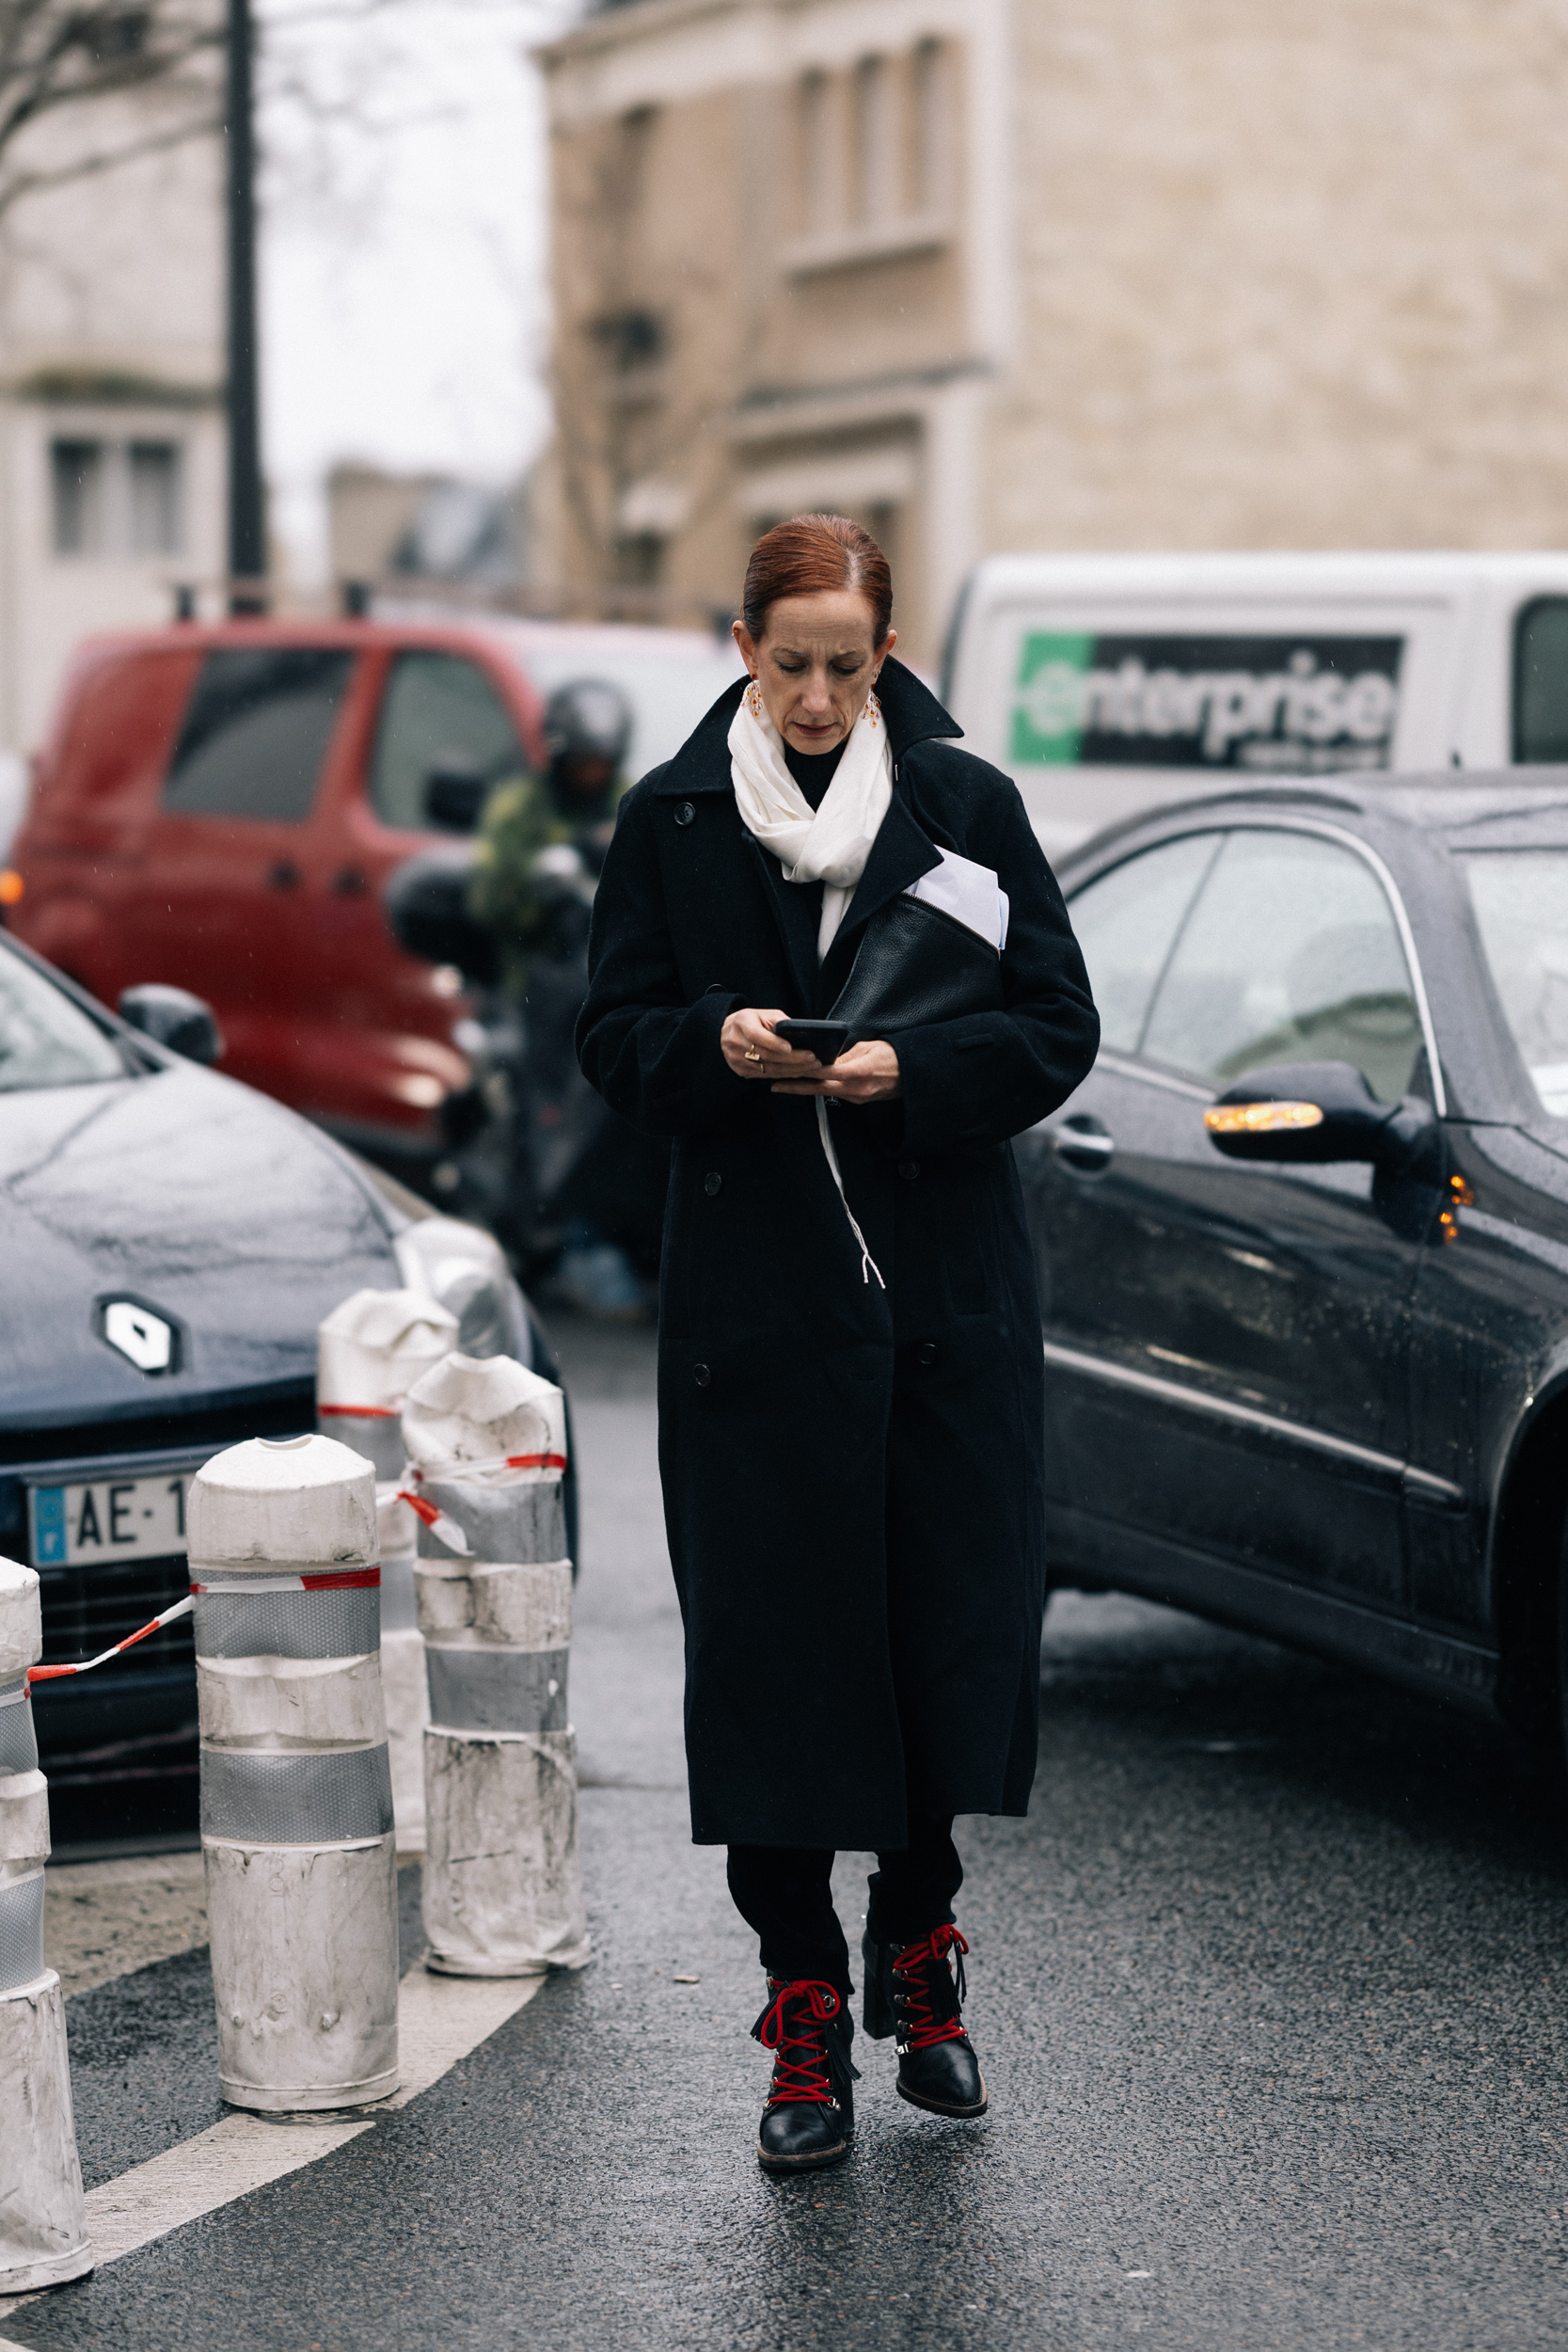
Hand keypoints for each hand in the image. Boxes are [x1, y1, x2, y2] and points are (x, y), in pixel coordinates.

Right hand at [720, 1007, 824, 1082]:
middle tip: (812, 1058)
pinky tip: (799, 1071)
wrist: (726, 1033)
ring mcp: (736, 1059)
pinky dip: (784, 1074)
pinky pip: (765, 1076)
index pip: (756, 1035)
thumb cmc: (751, 1021)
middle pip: (765, 1055)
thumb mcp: (764, 1014)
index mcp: (742, 1023)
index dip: (773, 1043)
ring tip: (811, 1066)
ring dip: (792, 1069)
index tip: (790, 1047)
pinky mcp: (741, 1071)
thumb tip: (801, 1034)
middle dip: (792, 1058)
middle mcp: (736, 1042)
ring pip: (767, 1068)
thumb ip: (779, 1022)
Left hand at [773, 1039, 901, 1102]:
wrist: (913, 1074)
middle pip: (820, 1089)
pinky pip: (837, 1095)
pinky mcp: (859, 1101)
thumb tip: (828, 1057)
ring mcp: (858, 1098)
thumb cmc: (894, 1056)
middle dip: (797, 1087)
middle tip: (776, 1085)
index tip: (790, 1070)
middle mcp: (856, 1089)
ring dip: (808, 1089)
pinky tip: (812, 1084)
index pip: (827, 1072)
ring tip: (787, 1083)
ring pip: (826, 1093)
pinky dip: (823, 1089)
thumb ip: (846, 1054)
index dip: (808, 1071)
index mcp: (859, 1072)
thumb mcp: (869, 1047)